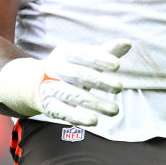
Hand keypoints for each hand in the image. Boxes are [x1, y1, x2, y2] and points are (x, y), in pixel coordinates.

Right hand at [0, 38, 131, 126]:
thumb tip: (128, 43)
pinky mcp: (49, 107)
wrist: (37, 84)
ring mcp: (51, 88)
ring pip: (73, 95)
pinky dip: (79, 117)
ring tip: (115, 110)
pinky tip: (94, 121)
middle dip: (100, 81)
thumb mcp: (86, 58)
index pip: (83, 54)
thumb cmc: (72, 68)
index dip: (99, 59)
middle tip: (120, 87)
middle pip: (79, 74)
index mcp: (65, 53)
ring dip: (95, 103)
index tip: (117, 65)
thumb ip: (107, 51)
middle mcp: (55, 69)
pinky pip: (64, 112)